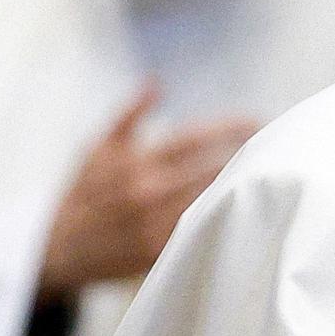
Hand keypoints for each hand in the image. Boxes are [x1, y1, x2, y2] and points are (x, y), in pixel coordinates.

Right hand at [39, 84, 257, 298]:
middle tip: (277, 145)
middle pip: (213, 170)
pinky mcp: (161, 253)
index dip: (230, 128)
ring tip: (272, 173)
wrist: (57, 250)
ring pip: (213, 202)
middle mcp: (149, 192)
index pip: (196, 139)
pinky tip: (247, 209)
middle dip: (246, 156)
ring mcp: (156, 225)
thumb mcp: (98, 148)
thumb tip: (156, 83)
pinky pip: (201, 232)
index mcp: (137, 162)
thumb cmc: (83, 193)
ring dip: (242, 187)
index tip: (258, 120)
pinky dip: (224, 218)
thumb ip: (130, 114)